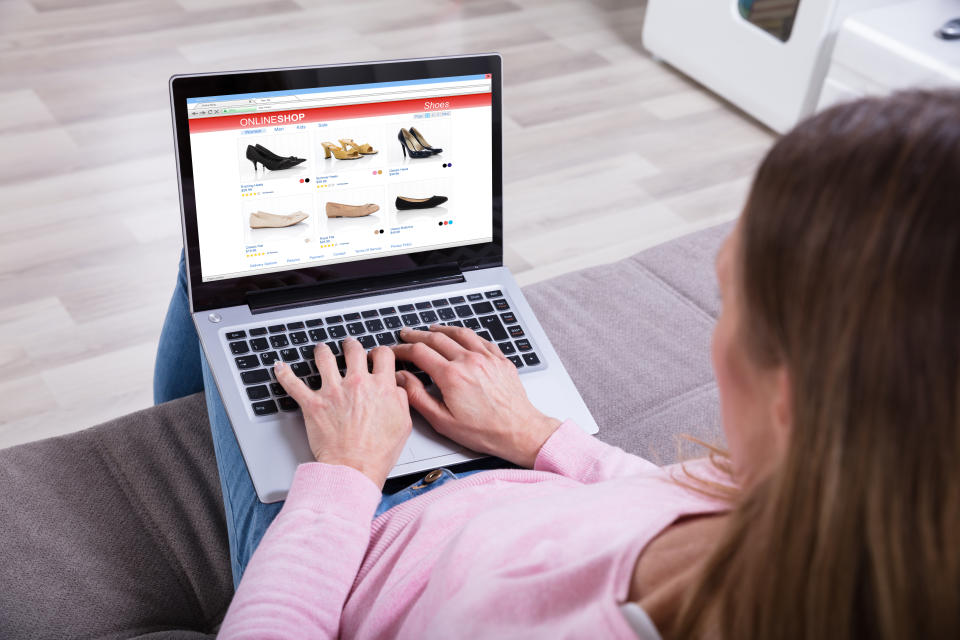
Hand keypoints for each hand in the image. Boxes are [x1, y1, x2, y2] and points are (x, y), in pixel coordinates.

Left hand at [274, 337, 411, 488]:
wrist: (354, 469)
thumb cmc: (378, 452)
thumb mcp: (403, 424)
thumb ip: (400, 399)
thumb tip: (396, 387)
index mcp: (381, 386)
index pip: (382, 355)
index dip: (379, 352)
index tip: (375, 355)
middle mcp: (357, 383)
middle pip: (354, 350)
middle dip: (351, 345)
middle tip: (348, 345)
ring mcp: (333, 392)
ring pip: (324, 358)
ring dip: (322, 351)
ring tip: (321, 349)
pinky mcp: (313, 404)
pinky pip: (293, 384)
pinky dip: (284, 374)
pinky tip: (280, 367)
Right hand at [392, 326, 560, 467]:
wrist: (519, 431)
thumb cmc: (484, 431)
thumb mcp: (442, 421)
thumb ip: (418, 397)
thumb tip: (402, 379)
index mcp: (452, 376)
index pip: (419, 352)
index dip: (402, 349)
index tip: (394, 351)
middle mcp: (469, 361)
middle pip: (436, 338)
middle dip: (416, 335)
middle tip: (405, 335)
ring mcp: (487, 358)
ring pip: (459, 333)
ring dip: (441, 329)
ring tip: (430, 329)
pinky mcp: (500, 360)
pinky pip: (480, 339)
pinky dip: (465, 334)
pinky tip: (461, 336)